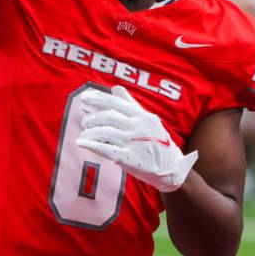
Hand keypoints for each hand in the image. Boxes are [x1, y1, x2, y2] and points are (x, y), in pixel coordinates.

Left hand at [76, 85, 197, 192]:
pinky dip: (91, 144)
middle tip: (84, 121)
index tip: (84, 97)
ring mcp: (135, 143)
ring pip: (105, 132)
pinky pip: (106, 149)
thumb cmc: (158, 141)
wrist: (173, 168)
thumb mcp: (149, 119)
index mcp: (142, 115)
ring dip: (90, 132)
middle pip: (109, 117)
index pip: (116, 103)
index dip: (98, 99)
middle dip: (92, 118)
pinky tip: (81, 142)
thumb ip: (130, 104)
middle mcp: (139, 127)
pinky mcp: (131, 159)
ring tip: (84, 134)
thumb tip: (115, 87)